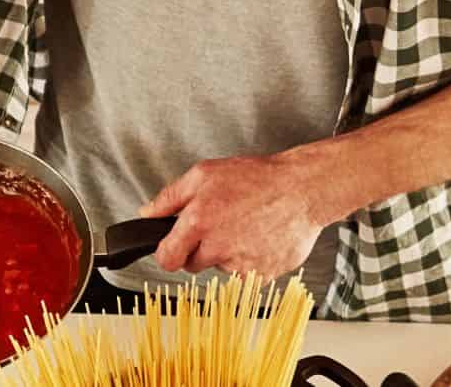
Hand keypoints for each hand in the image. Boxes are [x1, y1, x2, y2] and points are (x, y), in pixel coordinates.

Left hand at [138, 154, 324, 279]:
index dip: (169, 252)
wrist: (303, 189)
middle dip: (200, 249)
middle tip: (219, 225)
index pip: (167, 259)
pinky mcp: (262, 276)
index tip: (175, 246)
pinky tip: (259, 238)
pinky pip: (245, 276)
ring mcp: (241, 265)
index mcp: (199, 222)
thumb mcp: (205, 173)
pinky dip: (249, 262)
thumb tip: (147, 213)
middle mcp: (218, 247)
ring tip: (244, 226)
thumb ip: (170, 196)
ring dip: (226, 254)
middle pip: (193, 265)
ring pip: (220, 269)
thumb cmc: (257, 178)